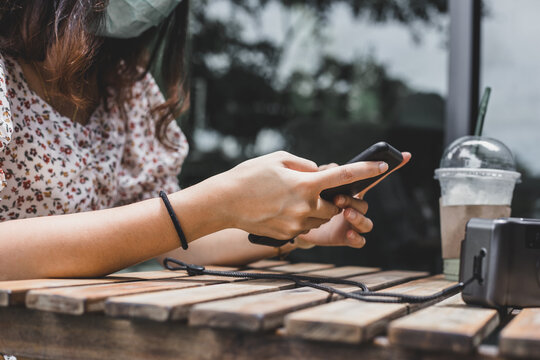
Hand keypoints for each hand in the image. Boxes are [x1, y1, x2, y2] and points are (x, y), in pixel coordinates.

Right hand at [203, 151, 388, 239]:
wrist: (224, 202)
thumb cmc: (250, 175)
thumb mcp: (279, 159)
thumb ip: (306, 165)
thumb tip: (321, 173)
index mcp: (305, 184)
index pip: (344, 177)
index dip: (366, 170)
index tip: (383, 165)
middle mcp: (305, 207)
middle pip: (335, 205)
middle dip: (332, 198)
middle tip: (315, 189)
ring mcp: (297, 224)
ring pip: (321, 218)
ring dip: (317, 209)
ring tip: (293, 198)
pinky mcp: (288, 235)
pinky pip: (305, 227)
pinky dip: (301, 218)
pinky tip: (281, 209)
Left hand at [297, 152, 410, 247]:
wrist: (294, 222)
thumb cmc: (306, 198)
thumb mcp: (313, 182)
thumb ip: (324, 173)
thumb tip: (333, 168)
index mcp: (350, 189)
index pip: (372, 178)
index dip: (390, 167)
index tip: (406, 155)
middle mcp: (355, 206)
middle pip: (364, 203)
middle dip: (353, 200)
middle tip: (337, 198)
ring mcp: (352, 223)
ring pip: (366, 222)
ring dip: (358, 217)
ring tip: (345, 214)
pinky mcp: (344, 237)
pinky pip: (360, 240)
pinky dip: (357, 238)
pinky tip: (348, 233)